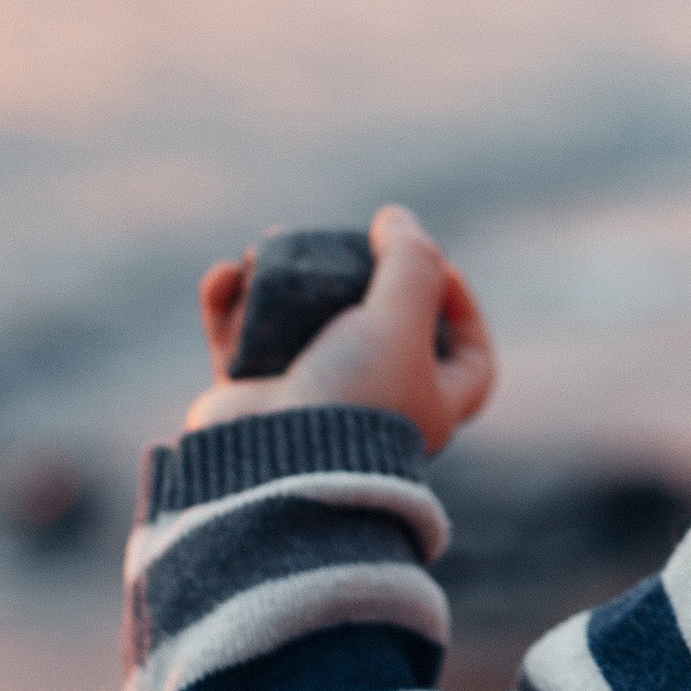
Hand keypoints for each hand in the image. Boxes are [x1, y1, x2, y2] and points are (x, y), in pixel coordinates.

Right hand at [185, 201, 495, 455]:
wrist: (276, 471)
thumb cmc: (355, 401)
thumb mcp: (402, 320)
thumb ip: (412, 262)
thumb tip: (396, 219)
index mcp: (430, 401)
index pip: (467, 352)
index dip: (461, 304)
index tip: (438, 267)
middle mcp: (374, 403)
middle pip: (373, 325)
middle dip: (349, 276)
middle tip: (332, 243)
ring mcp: (311, 401)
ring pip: (299, 325)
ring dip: (279, 280)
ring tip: (263, 249)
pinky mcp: (253, 400)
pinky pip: (240, 341)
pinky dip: (229, 307)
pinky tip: (224, 278)